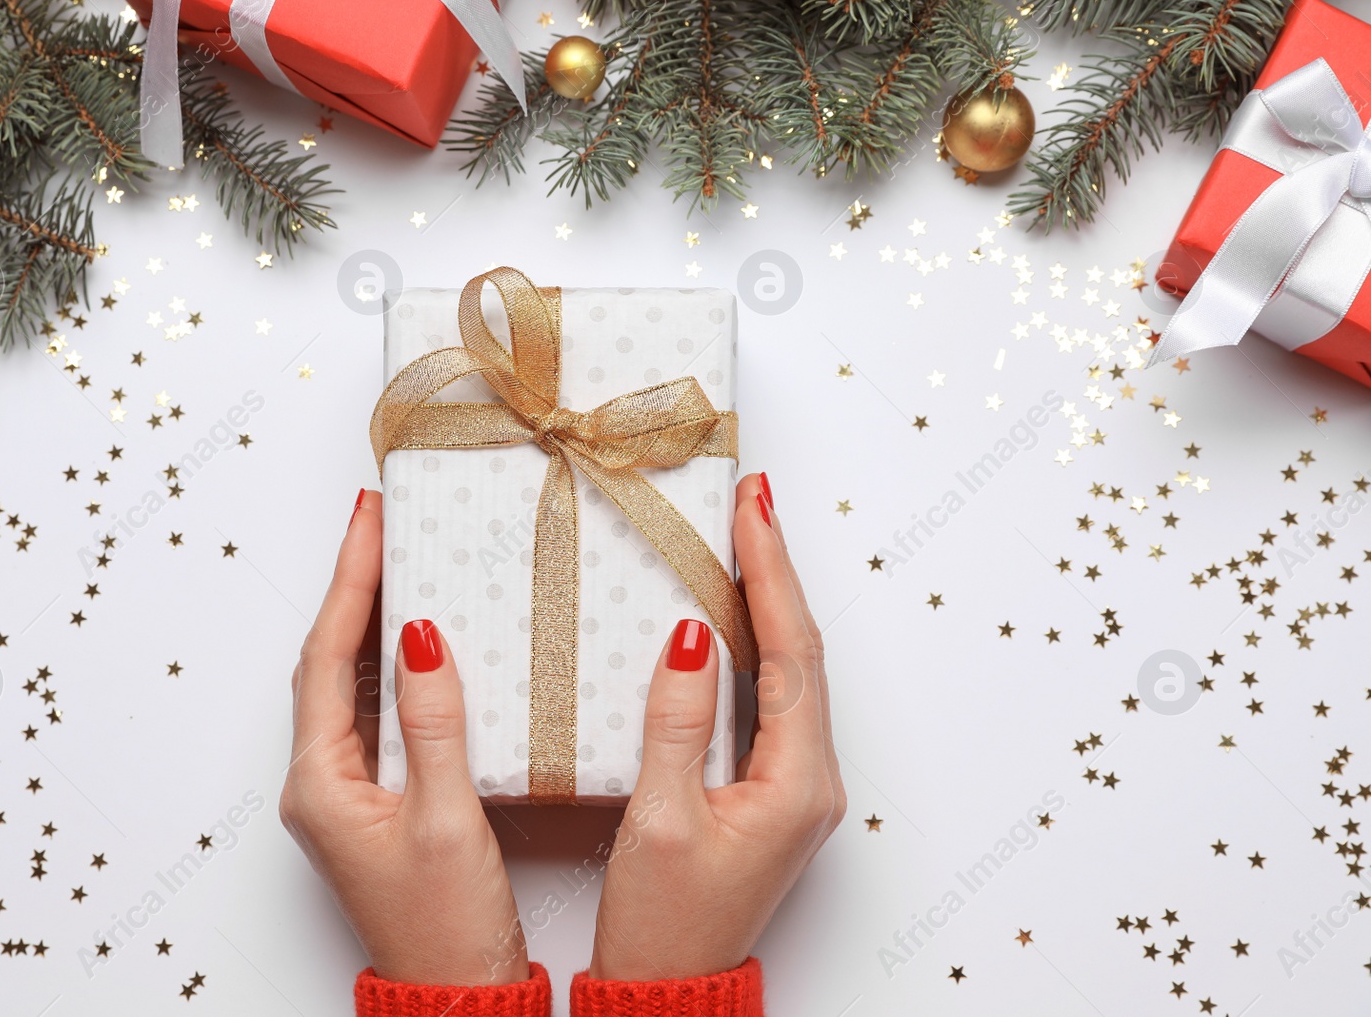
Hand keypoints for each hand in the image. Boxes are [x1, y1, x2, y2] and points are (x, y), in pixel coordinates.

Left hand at [279, 489, 529, 985]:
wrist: (454, 995)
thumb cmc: (445, 926)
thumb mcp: (446, 818)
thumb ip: (434, 723)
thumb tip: (419, 637)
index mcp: (321, 783)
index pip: (326, 656)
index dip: (349, 582)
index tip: (369, 522)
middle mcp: (322, 782)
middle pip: (329, 661)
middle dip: (355, 587)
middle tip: (383, 524)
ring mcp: (348, 791)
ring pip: (352, 683)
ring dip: (374, 620)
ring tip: (404, 559)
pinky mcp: (378, 801)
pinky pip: (379, 712)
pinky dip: (397, 665)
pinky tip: (427, 639)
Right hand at [588, 472, 843, 980]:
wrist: (673, 989)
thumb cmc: (665, 923)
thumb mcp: (660, 822)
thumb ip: (677, 725)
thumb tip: (689, 637)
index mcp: (797, 784)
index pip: (791, 652)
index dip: (770, 572)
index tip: (753, 509)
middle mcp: (812, 780)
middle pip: (801, 652)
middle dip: (774, 571)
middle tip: (748, 503)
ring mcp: (797, 786)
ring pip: (788, 672)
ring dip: (764, 603)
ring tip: (738, 538)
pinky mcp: (772, 792)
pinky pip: (771, 699)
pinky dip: (751, 646)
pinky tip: (725, 615)